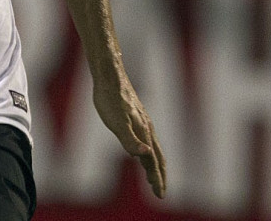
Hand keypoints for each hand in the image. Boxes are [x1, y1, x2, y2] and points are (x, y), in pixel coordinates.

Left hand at [93, 69, 166, 197]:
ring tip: (152, 176)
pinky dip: (148, 152)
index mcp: (144, 133)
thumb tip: (145, 156)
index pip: (153, 162)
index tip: (160, 195)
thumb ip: (130, 140)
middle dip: (159, 176)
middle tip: (160, 192)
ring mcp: (143, 122)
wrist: (110, 76)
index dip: (156, 179)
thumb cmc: (110, 99)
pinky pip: (147, 139)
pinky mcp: (136, 116)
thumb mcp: (116, 122)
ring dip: (154, 164)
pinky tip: (142, 151)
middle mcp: (147, 129)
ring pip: (153, 148)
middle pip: (158, 157)